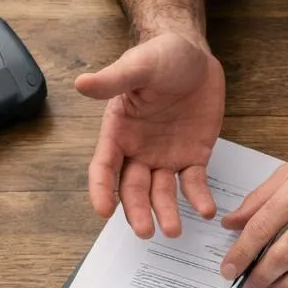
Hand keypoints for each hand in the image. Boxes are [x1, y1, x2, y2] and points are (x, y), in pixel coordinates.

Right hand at [77, 32, 225, 237]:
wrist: (195, 56)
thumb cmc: (161, 56)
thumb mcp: (138, 66)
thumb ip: (113, 80)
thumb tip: (81, 84)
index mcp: (118, 132)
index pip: (104, 167)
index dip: (102, 189)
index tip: (104, 210)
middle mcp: (139, 150)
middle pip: (133, 188)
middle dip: (137, 211)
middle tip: (145, 231)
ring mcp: (166, 157)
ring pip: (162, 192)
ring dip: (166, 212)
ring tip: (173, 230)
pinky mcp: (193, 157)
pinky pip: (195, 183)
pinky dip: (199, 198)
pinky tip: (206, 210)